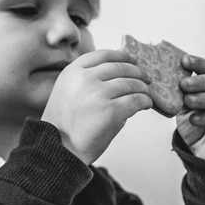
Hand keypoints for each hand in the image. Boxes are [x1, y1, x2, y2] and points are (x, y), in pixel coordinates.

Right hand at [41, 49, 152, 164]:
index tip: (131, 61)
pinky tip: (145, 104)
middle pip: (120, 67)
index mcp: (72, 72)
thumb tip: (119, 75)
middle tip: (145, 79)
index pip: (103, 55)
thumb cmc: (63, 125)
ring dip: (143, 88)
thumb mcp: (66, 92)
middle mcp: (85, 79)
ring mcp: (98, 94)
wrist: (58, 148)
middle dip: (137, 72)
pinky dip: (145, 101)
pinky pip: (136, 100)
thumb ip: (87, 80)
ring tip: (146, 95)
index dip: (122, 56)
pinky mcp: (111, 111)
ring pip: (132, 83)